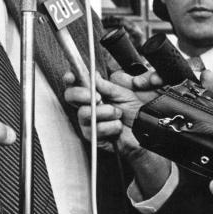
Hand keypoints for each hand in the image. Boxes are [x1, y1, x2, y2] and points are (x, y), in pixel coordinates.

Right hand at [65, 70, 170, 193]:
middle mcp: (87, 107)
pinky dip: (111, 126)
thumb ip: (106, 86)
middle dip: (82, 94)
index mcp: (92, 94)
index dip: (70, 79)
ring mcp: (87, 122)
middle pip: (70, 96)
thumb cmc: (134, 113)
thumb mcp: (122, 94)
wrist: (143, 132)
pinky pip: (96, 128)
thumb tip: (93, 76)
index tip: (72, 77)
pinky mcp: (93, 137)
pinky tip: (117, 127)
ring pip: (84, 113)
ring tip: (118, 115)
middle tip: (98, 97)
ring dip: (106, 112)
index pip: (74, 84)